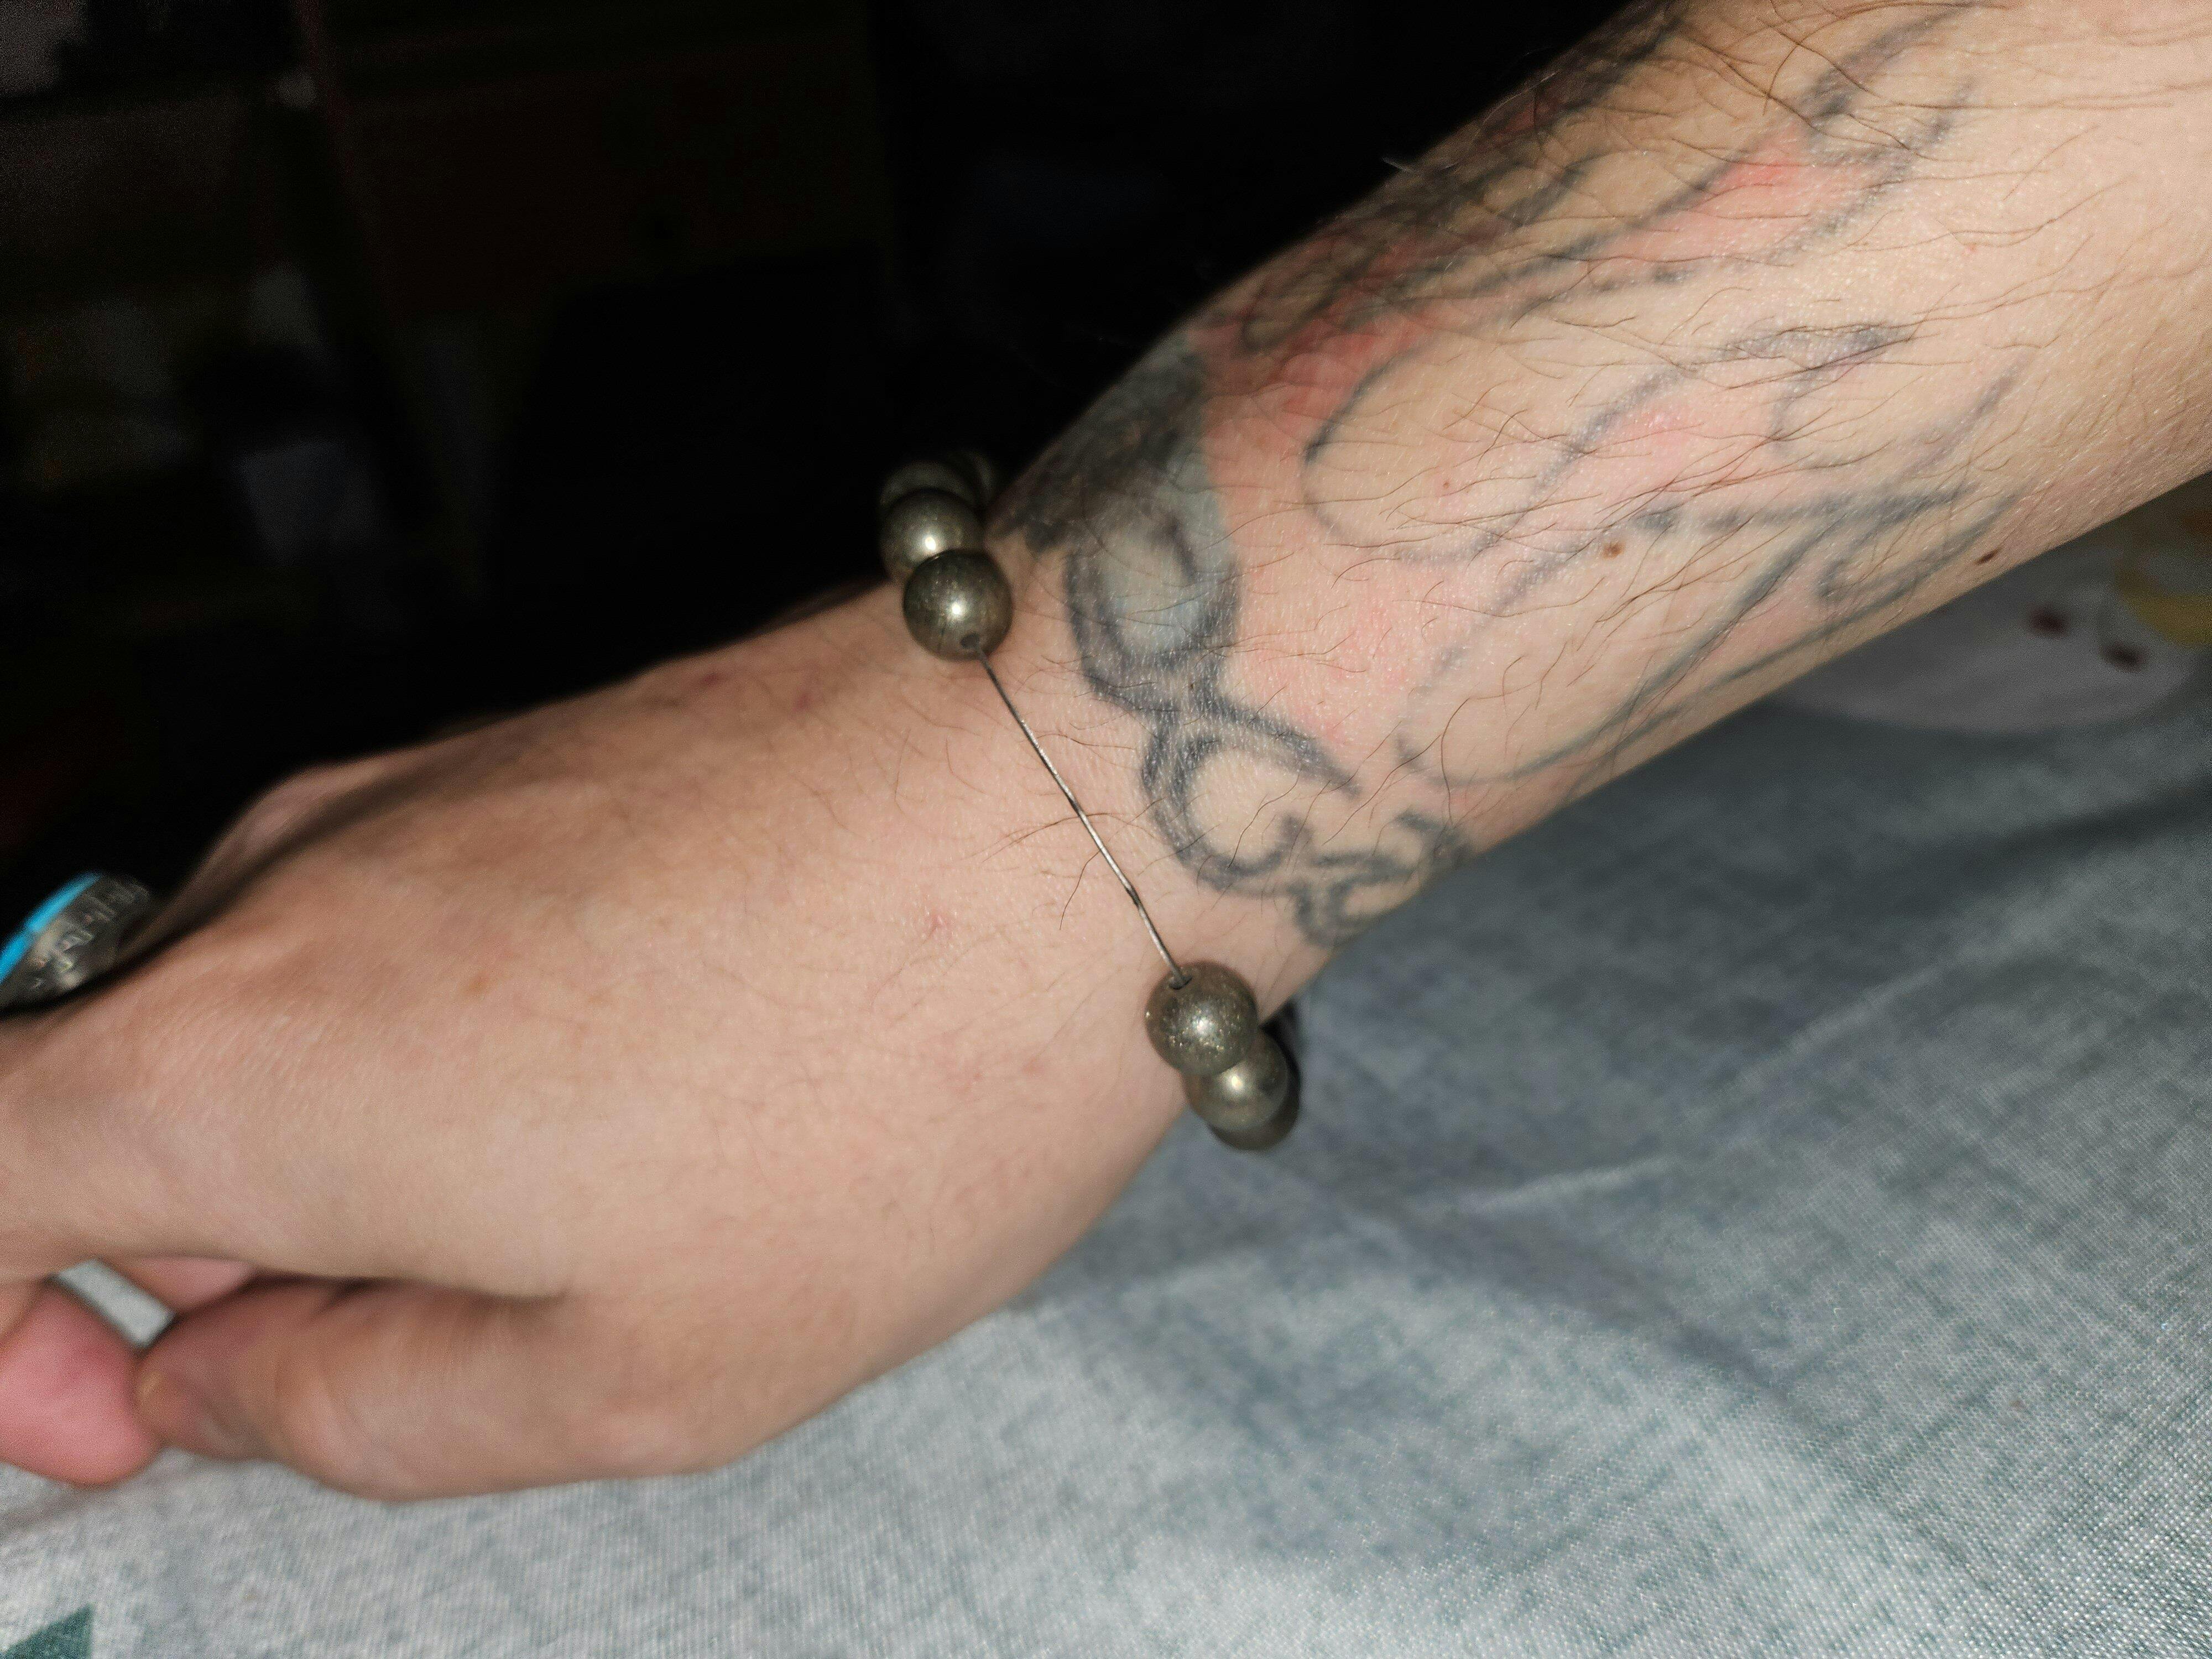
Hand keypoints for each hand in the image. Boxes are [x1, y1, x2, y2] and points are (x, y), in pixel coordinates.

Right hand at [0, 591, 1227, 1496]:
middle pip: (125, 1093)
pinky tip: (660, 1094)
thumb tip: (222, 1381)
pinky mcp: (537, 752)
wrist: (1075, 787)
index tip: (121, 1403)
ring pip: (288, 1013)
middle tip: (441, 1344)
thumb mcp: (624, 1380)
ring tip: (606, 1219)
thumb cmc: (889, 1086)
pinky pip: (414, 929)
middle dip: (224, 1255)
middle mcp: (287, 887)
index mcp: (240, 1061)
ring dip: (370, 1152)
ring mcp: (416, 793)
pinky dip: (464, 1050)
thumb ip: (360, 1413)